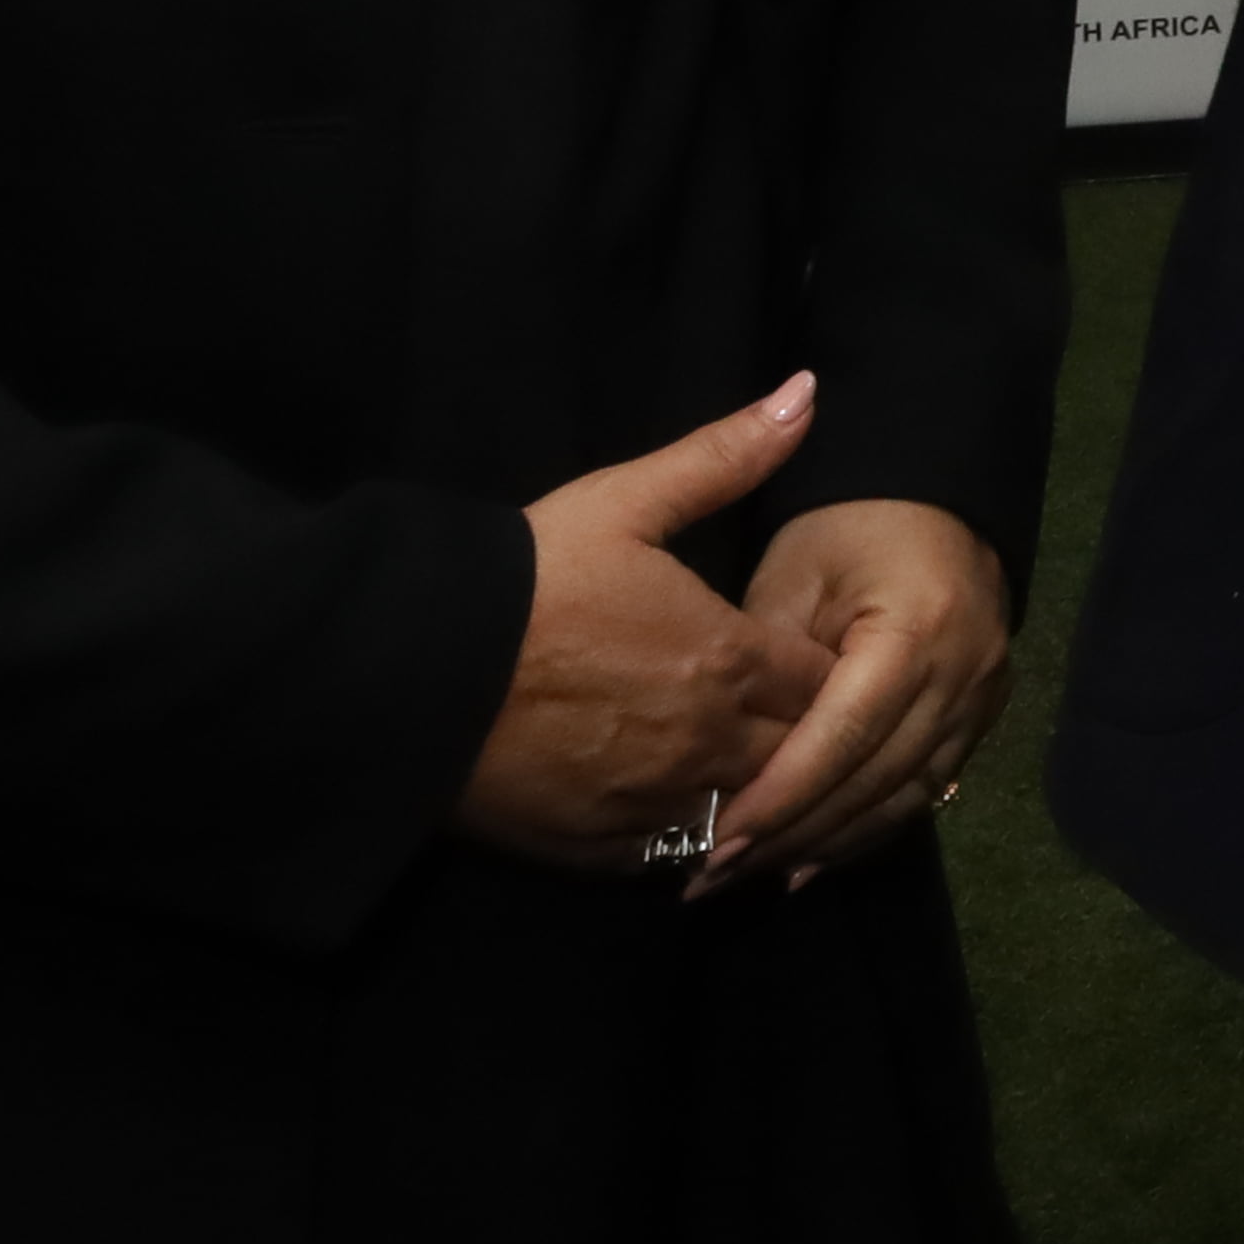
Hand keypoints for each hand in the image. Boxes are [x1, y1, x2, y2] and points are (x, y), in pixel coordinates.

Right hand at [454, 373, 828, 877]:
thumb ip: (726, 456)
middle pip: (802, 753)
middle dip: (811, 738)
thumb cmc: (524, 580)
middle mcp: (709, 742)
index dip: (833, 674)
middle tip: (800, 721)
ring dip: (760, 791)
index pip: (830, 682)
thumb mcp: (624, 502)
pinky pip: (681, 854)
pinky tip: (689, 810)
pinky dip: (698, 836)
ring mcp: (657, 803)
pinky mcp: (603, 849)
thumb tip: (807, 390)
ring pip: (750, 811)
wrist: (410, 672)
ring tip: (754, 769)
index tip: (823, 663)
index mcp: (728, 657)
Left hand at [720, 498, 1017, 893]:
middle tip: (714, 876)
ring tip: (754, 875)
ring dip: (828, 844)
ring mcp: (983, 699)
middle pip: (876, 779)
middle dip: (794, 833)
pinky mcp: (982, 715)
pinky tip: (813, 859)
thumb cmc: (844, 527)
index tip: (717, 840)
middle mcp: (962, 675)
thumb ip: (765, 672)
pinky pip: (925, 789)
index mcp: (915, 632)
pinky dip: (866, 828)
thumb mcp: (788, 580)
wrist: (931, 500)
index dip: (781, 796)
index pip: (844, 736)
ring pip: (904, 797)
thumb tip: (728, 765)